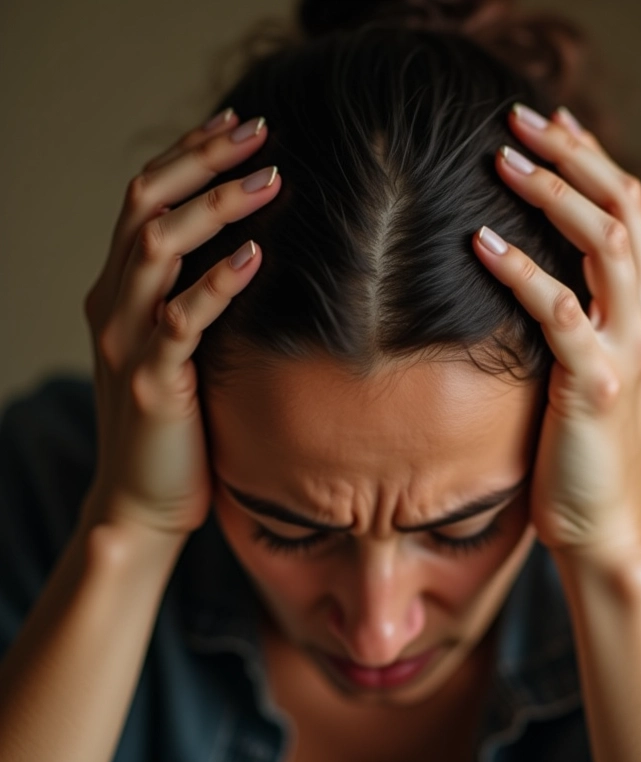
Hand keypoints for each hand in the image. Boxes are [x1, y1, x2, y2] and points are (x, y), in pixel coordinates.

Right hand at [80, 110, 280, 535]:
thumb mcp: (174, 347)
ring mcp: (126, 340)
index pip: (144, 199)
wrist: (141, 500)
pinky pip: (181, 319)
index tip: (235, 125)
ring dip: (214, 207)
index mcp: (117, 290)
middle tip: (259, 131)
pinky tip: (255, 256)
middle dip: (202, 160)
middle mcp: (112, 303)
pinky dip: (216, 283)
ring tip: (270, 179)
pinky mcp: (151, 380)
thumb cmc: (173, 422)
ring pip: (157, 249)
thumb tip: (246, 250)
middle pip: (146, 205)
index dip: (186, 155)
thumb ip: (189, 298)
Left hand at [472, 104, 640, 559]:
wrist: (602, 526)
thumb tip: (529, 276)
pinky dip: (522, 271)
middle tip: (518, 120)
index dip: (592, 162)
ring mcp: (628, 349)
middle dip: (572, 156)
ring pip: (604, 247)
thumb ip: (576, 322)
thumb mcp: (589, 372)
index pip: (628, 215)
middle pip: (622, 211)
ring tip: (499, 160)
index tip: (549, 125)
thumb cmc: (581, 450)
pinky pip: (559, 312)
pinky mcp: (596, 384)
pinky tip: (482, 242)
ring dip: (552, 194)